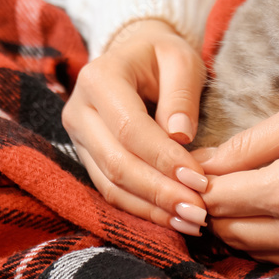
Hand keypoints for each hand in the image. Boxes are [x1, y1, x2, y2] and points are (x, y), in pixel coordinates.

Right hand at [62, 19, 210, 235]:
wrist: (136, 56)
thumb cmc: (163, 56)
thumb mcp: (180, 59)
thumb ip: (181, 94)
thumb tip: (181, 137)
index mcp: (99, 79)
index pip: (131, 129)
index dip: (164, 159)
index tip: (199, 181)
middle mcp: (79, 110)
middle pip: (116, 163)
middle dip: (159, 192)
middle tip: (199, 212)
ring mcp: (78, 137)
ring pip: (110, 184)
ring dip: (152, 209)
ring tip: (191, 222)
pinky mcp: (87, 157)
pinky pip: (110, 191)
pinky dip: (142, 209)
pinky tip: (172, 219)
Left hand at [199, 50, 278, 263]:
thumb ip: (249, 146)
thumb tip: (201, 164)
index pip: (217, 199)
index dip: (193, 183)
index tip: (182, 163)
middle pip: (230, 231)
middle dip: (209, 205)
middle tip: (201, 175)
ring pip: (256, 249)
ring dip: (235, 224)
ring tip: (230, 189)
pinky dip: (267, 238)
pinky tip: (266, 208)